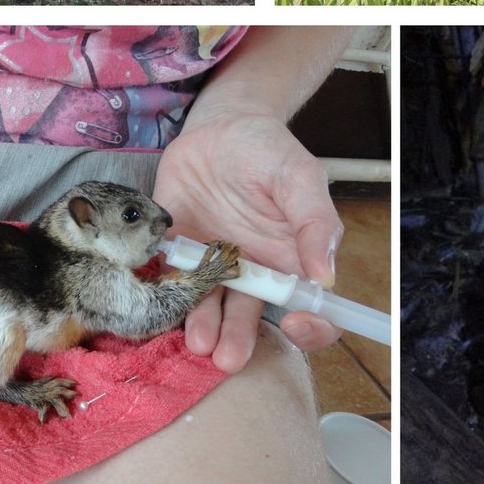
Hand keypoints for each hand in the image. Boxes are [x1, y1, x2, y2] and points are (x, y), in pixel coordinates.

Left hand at [153, 110, 343, 372]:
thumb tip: (325, 276)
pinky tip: (158, 304)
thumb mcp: (300, 176)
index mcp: (291, 260)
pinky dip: (162, 294)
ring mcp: (211, 266)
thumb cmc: (269, 150)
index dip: (310, 327)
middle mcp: (253, 273)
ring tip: (198, 340)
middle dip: (239, 339)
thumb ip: (315, 222)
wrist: (219, 126)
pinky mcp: (175, 253)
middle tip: (227, 357)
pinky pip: (167, 280)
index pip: (310, 309)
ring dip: (203, 326)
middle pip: (250, 319)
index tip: (297, 323)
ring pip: (208, 307)